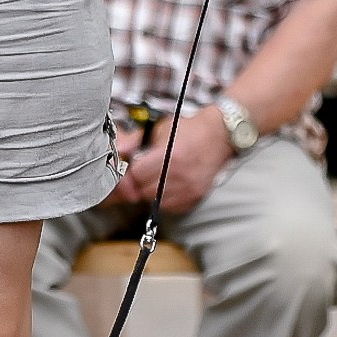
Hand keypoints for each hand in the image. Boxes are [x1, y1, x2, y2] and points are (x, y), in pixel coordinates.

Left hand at [115, 106, 231, 215]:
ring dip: (149, 192)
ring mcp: (188, 190)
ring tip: (155, 177)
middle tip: (139, 173)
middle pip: (142, 191)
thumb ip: (135, 142)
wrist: (219, 136)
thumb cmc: (188, 130)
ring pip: (154, 201)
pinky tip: (167, 184)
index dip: (128, 174)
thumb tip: (117, 150)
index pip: (135, 176)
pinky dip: (163, 198)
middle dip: (136, 184)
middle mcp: (179, 176)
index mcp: (168, 156)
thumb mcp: (159, 130)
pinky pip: (169, 206)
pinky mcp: (194, 198)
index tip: (126, 170)